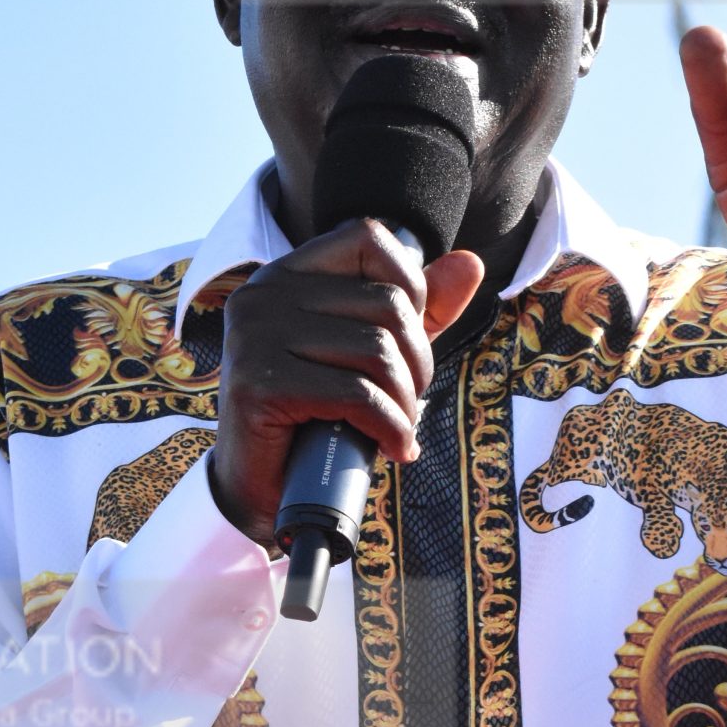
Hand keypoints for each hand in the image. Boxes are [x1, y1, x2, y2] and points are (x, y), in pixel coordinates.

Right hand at [212, 219, 484, 546]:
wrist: (262, 489)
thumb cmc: (317, 417)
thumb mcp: (371, 354)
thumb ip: (416, 309)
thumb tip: (471, 263)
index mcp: (285, 274)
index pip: (367, 237)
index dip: (409, 286)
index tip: (406, 340)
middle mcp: (263, 294)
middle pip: (387, 304)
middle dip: (416, 363)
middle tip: (406, 402)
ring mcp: (255, 337)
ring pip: (377, 352)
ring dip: (406, 403)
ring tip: (398, 429)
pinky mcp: (260, 385)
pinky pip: (357, 396)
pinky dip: (391, 428)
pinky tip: (393, 448)